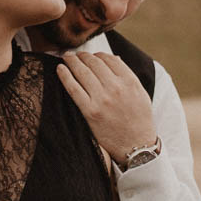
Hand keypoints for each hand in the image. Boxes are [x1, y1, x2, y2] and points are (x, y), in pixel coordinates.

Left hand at [55, 51, 156, 165]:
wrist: (136, 147)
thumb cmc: (139, 121)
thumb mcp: (141, 94)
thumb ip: (128, 76)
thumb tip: (114, 58)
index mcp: (130, 82)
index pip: (110, 59)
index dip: (98, 54)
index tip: (92, 55)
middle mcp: (116, 88)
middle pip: (94, 62)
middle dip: (83, 55)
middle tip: (75, 54)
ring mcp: (102, 99)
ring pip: (82, 72)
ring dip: (72, 61)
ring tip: (66, 57)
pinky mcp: (90, 111)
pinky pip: (73, 88)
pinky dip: (65, 76)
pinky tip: (60, 69)